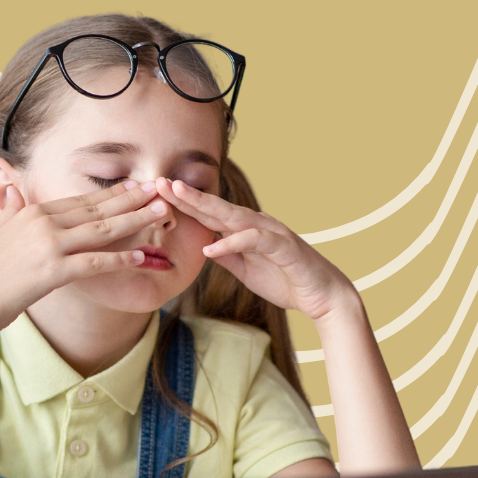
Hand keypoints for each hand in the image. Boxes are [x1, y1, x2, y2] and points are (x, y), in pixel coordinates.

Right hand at [0, 180, 167, 331]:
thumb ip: (11, 210)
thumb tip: (14, 190)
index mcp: (32, 212)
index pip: (81, 200)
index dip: (112, 193)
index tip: (136, 185)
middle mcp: (43, 223)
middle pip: (97, 209)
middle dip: (132, 198)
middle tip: (160, 189)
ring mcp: (49, 246)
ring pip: (102, 230)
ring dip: (135, 220)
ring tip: (160, 212)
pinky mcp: (53, 271)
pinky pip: (94, 263)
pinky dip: (120, 258)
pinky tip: (141, 256)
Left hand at [153, 177, 354, 321]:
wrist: (321, 296)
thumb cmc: (285, 280)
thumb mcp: (246, 270)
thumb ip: (227, 255)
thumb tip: (205, 246)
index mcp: (244, 230)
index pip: (208, 213)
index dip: (182, 203)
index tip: (156, 194)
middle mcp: (256, 224)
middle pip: (215, 206)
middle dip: (186, 194)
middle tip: (159, 181)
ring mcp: (270, 232)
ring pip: (232, 214)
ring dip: (205, 204)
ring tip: (178, 196)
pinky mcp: (283, 247)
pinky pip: (254, 241)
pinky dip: (232, 242)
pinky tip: (211, 246)